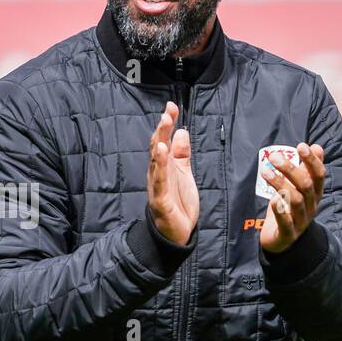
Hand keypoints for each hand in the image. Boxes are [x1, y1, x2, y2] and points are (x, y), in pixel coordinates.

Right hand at [145, 101, 198, 246]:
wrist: (176, 233)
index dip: (166, 124)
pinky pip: (160, 181)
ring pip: (157, 161)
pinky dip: (160, 166)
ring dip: (159, 142)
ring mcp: (157, 186)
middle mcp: (158, 174)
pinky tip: (162, 153)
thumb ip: (182, 154)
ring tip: (163, 125)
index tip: (171, 107)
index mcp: (164, 167)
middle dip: (162, 129)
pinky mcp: (161, 200)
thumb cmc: (178, 203)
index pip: (163, 141)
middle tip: (167, 112)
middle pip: (157, 147)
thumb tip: (182, 132)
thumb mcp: (184, 173)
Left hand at [260, 142, 325, 253]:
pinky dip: (280, 211)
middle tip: (275, 157)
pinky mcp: (289, 233)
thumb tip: (316, 146)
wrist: (283, 241)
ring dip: (280, 184)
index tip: (302, 145)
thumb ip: (307, 169)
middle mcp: (311, 206)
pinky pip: (286, 222)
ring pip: (295, 200)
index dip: (312, 161)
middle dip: (291, 169)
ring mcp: (301, 221)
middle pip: (306, 185)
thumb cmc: (290, 209)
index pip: (318, 175)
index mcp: (315, 194)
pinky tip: (273, 200)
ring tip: (265, 172)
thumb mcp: (299, 188)